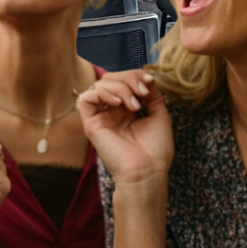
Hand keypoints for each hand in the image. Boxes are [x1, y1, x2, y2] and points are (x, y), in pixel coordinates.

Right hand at [77, 70, 172, 186]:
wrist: (148, 172)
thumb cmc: (156, 151)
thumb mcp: (160, 115)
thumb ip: (152, 94)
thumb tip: (146, 77)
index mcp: (127, 109)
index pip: (124, 79)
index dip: (136, 75)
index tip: (150, 82)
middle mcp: (112, 111)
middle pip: (111, 78)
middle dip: (129, 78)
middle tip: (143, 92)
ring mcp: (101, 117)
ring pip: (99, 85)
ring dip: (120, 87)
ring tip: (135, 105)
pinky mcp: (91, 125)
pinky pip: (86, 98)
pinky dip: (103, 94)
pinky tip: (120, 105)